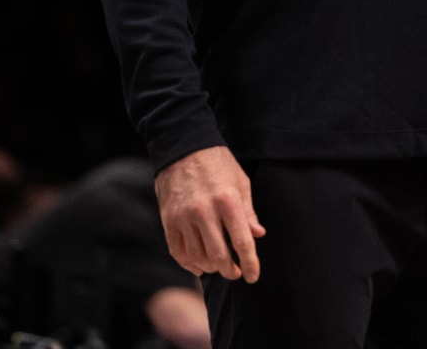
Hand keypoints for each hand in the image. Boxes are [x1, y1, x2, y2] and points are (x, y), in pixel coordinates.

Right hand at [153, 146, 264, 281]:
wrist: (183, 149)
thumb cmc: (218, 165)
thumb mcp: (240, 182)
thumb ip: (248, 212)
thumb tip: (258, 235)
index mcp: (227, 200)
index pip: (242, 241)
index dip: (250, 263)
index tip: (253, 277)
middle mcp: (204, 211)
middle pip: (218, 255)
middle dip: (230, 270)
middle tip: (236, 273)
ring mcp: (183, 218)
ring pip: (197, 257)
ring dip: (210, 268)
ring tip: (219, 268)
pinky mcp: (168, 221)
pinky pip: (178, 252)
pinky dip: (189, 264)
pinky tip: (199, 266)